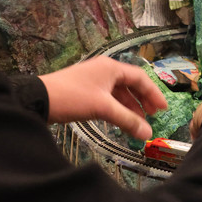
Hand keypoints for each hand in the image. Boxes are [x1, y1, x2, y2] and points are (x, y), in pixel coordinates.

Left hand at [40, 56, 167, 139]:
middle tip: (153, 116)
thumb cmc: (72, 98)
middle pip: (130, 84)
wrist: (38, 99)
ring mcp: (93, 80)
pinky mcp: (84, 90)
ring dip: (129, 107)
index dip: (153, 93)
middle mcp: (104, 70)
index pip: (140, 78)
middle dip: (142, 101)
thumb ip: (127, 120)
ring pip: (118, 93)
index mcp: (111, 68)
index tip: (163, 109)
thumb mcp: (103, 108)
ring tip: (137, 123)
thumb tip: (148, 133)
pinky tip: (119, 120)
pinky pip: (107, 98)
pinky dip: (116, 109)